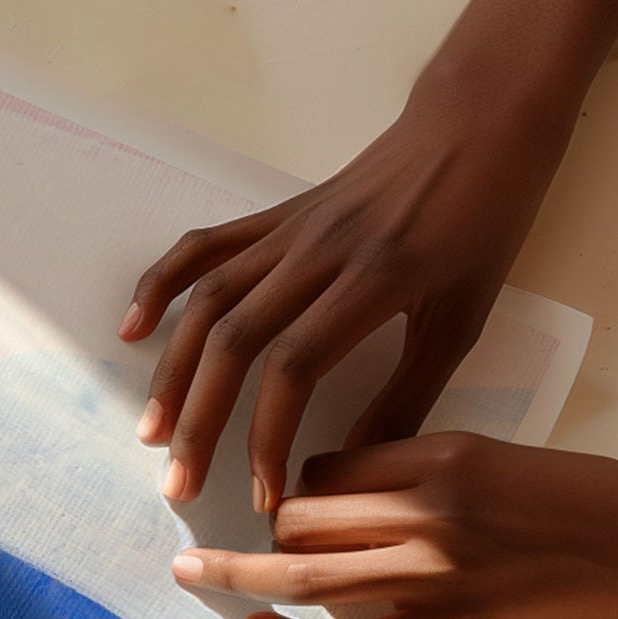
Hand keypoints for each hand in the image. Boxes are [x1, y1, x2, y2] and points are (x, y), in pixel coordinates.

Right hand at [118, 90, 566, 510]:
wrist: (476, 122)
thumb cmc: (484, 222)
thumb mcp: (463, 317)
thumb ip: (408, 394)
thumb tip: (353, 465)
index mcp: (373, 279)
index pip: (294, 367)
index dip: (268, 437)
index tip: (266, 496)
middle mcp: (318, 251)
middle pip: (235, 341)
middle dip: (201, 421)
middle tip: (180, 483)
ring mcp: (289, 229)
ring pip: (209, 302)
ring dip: (172, 371)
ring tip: (152, 430)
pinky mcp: (276, 215)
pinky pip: (205, 248)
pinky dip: (161, 285)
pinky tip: (133, 330)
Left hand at [169, 434, 617, 618]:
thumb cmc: (577, 494)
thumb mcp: (489, 451)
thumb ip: (412, 464)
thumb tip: (335, 485)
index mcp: (437, 456)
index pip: (326, 465)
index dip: (296, 481)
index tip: (289, 492)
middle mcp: (425, 515)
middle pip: (302, 517)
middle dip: (266, 528)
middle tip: (235, 531)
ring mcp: (432, 579)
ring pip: (309, 577)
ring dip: (241, 576)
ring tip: (191, 572)